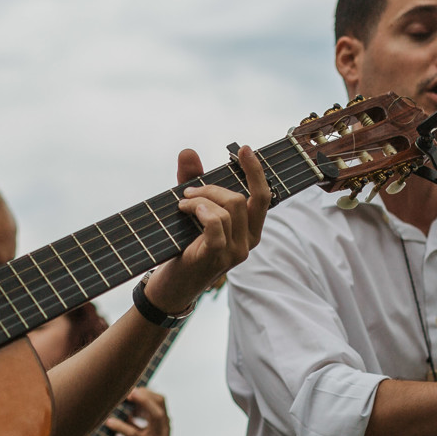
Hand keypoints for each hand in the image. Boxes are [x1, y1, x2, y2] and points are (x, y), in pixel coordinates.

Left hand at [143, 146, 270, 315]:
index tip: (244, 150)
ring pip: (228, 209)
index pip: (264, 197)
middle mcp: (249, 241)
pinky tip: (185, 211)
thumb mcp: (192, 211)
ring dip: (200, 199)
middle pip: (243, 199)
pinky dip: (201, 211)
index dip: (256, 172)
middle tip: (189, 190)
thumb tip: (188, 152)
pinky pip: (216, 225)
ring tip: (182, 204)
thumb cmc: (185, 247)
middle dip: (213, 187)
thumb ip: (193, 181)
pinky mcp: (218, 258)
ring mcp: (236, 252)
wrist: (172, 286)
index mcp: (250, 230)